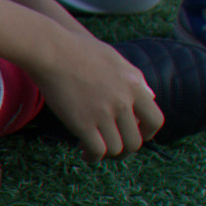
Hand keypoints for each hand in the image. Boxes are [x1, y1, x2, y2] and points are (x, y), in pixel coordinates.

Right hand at [33, 33, 163, 157]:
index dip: (147, 133)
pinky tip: (85, 153)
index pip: (155, 120)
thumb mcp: (115, 58)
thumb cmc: (78, 49)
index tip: (135, 135)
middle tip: (113, 148)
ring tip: (96, 151)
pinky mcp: (83, 123)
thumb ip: (135, 77)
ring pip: (116, 149)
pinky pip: (97, 150)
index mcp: (133, 86)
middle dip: (125, 150)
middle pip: (134, 141)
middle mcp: (122, 102)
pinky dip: (93, 156)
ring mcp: (103, 113)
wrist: (50, 50)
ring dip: (108, 155)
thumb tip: (151, 95)